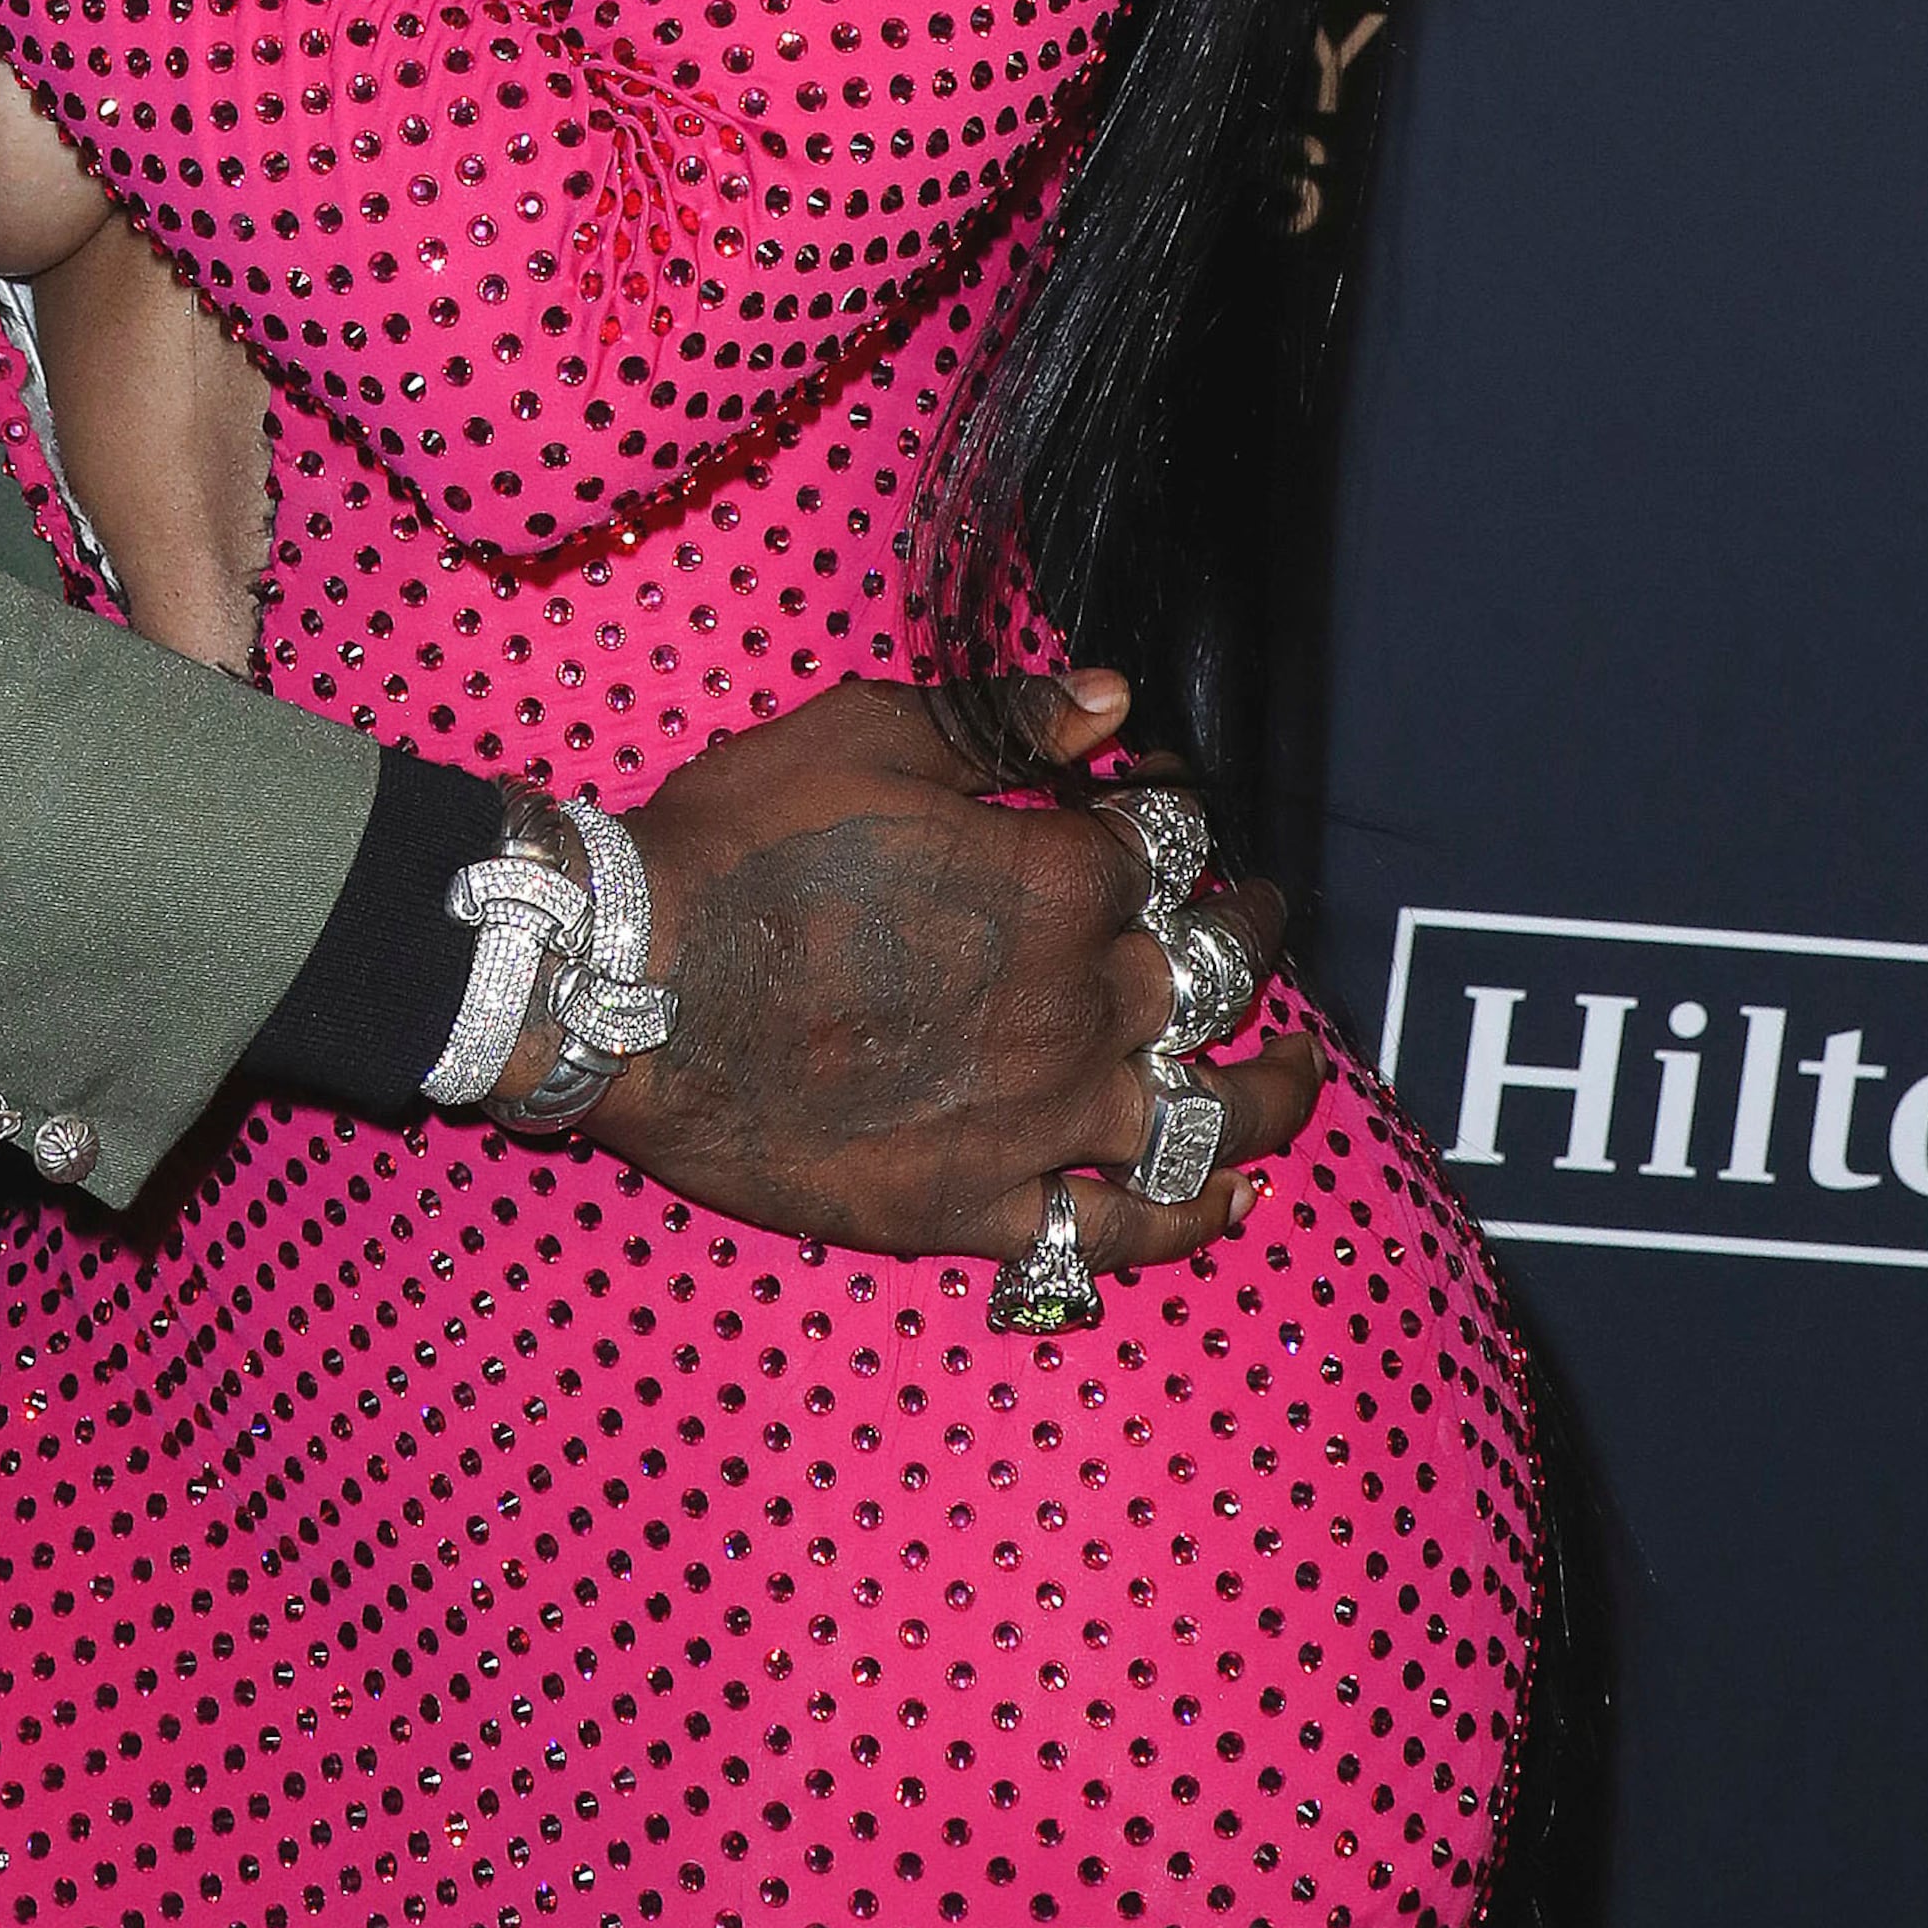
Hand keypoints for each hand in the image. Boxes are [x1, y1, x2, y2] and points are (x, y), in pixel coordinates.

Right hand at [573, 671, 1315, 1278]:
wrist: (625, 985)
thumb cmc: (735, 847)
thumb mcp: (863, 734)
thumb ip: (1000, 719)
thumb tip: (1109, 699)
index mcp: (1057, 880)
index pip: (1161, 841)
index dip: (1167, 813)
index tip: (1160, 804)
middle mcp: (1077, 1003)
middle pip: (1208, 969)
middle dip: (1246, 931)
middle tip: (1260, 915)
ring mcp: (1040, 1116)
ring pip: (1204, 1110)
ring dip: (1272, 1089)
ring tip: (1302, 1072)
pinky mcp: (982, 1202)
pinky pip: (1120, 1227)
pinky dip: (1191, 1217)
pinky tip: (1232, 1199)